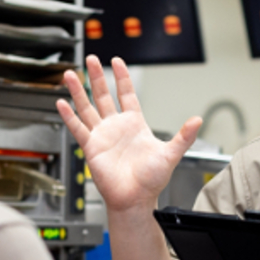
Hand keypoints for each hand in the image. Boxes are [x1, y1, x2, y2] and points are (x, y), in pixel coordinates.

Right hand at [57, 56, 201, 213]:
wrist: (136, 199)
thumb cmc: (152, 180)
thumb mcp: (171, 153)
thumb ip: (184, 136)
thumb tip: (197, 120)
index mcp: (135, 124)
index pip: (126, 94)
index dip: (122, 77)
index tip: (116, 61)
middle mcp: (117, 127)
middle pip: (104, 95)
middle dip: (97, 77)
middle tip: (91, 59)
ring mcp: (103, 136)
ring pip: (87, 107)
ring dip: (79, 91)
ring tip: (71, 74)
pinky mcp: (91, 147)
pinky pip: (78, 128)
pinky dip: (69, 115)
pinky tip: (61, 102)